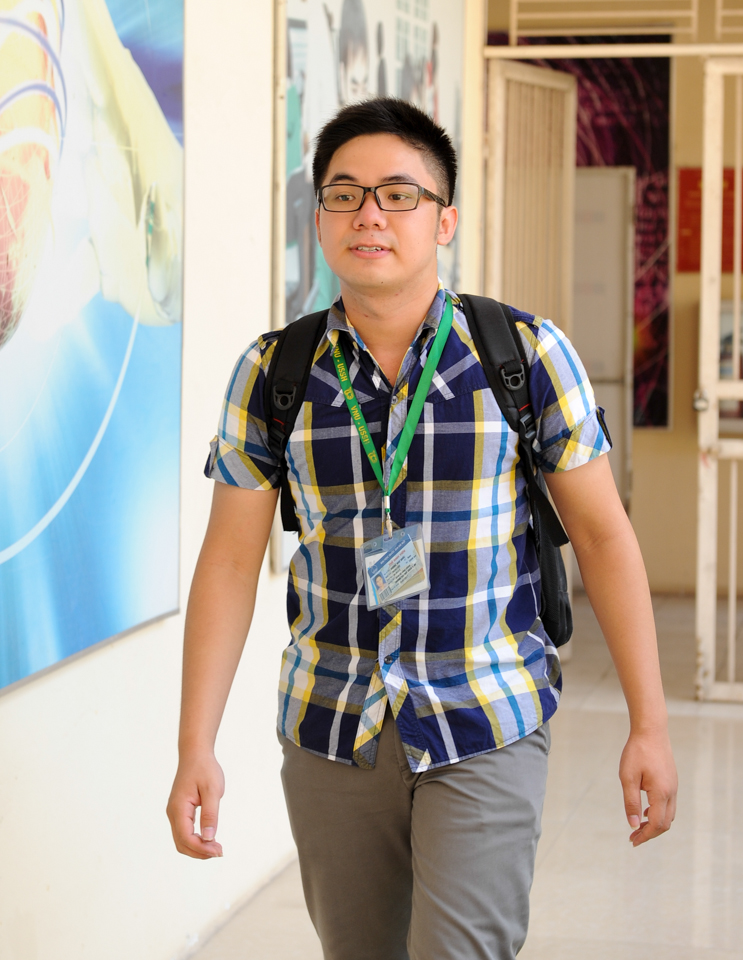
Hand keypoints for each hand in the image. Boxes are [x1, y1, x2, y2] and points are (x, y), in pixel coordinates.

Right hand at [167, 752, 224, 858]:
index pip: (186, 838)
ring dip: (197, 848)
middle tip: (220, 851)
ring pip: (181, 840)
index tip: (219, 850)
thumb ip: (210, 814)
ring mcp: (174, 812)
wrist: (195, 754)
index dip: (202, 848)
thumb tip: (209, 838)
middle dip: (199, 852)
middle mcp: (172, 813)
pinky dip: (195, 840)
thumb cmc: (205, 769)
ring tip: (216, 848)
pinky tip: (209, 838)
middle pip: (181, 844)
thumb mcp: (212, 790)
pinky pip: (183, 832)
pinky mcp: (179, 811)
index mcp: (179, 808)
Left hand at [619, 729, 676, 846]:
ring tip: (638, 826)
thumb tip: (633, 825)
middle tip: (633, 837)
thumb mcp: (628, 778)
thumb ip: (631, 803)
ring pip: (669, 815)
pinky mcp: (672, 781)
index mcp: (662, 793)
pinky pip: (668, 804)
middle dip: (650, 833)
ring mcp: (674, 787)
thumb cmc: (637, 752)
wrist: (651, 731)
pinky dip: (658, 813)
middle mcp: (672, 793)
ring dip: (655, 824)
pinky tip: (645, 811)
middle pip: (665, 823)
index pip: (657, 824)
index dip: (644, 835)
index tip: (632, 841)